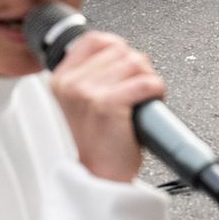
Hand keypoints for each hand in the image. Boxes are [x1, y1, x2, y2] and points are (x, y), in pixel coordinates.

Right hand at [50, 30, 166, 183]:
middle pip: (120, 50)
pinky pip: (145, 82)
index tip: (126, 66)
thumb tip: (121, 53)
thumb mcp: (81, 104)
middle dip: (136, 67)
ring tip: (142, 99)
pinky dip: (157, 90)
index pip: (94, 40)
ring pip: (136, 63)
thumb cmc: (96, 145)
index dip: (117, 48)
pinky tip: (152, 101)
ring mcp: (87, 93)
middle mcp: (71, 84)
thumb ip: (91, 76)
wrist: (97, 180)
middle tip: (136, 91)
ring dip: (148, 79)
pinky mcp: (107, 105)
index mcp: (61, 80)